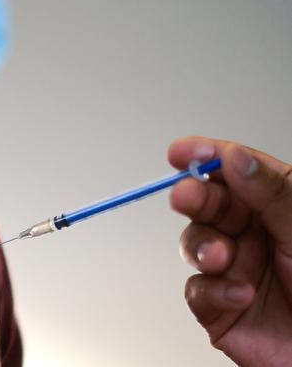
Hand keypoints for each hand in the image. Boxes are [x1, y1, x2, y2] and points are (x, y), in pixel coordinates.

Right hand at [168, 137, 291, 366]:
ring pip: (194, 243)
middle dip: (194, 198)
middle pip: (208, 203)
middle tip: (186, 197)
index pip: (235, 170)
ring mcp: (234, 268)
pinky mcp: (219, 306)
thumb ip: (272, 193)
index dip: (205, 156)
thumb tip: (234, 156)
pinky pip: (198, 290)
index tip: (181, 152)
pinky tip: (240, 294)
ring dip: (203, 248)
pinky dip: (215, 291)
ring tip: (222, 258)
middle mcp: (252, 234)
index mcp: (276, 207)